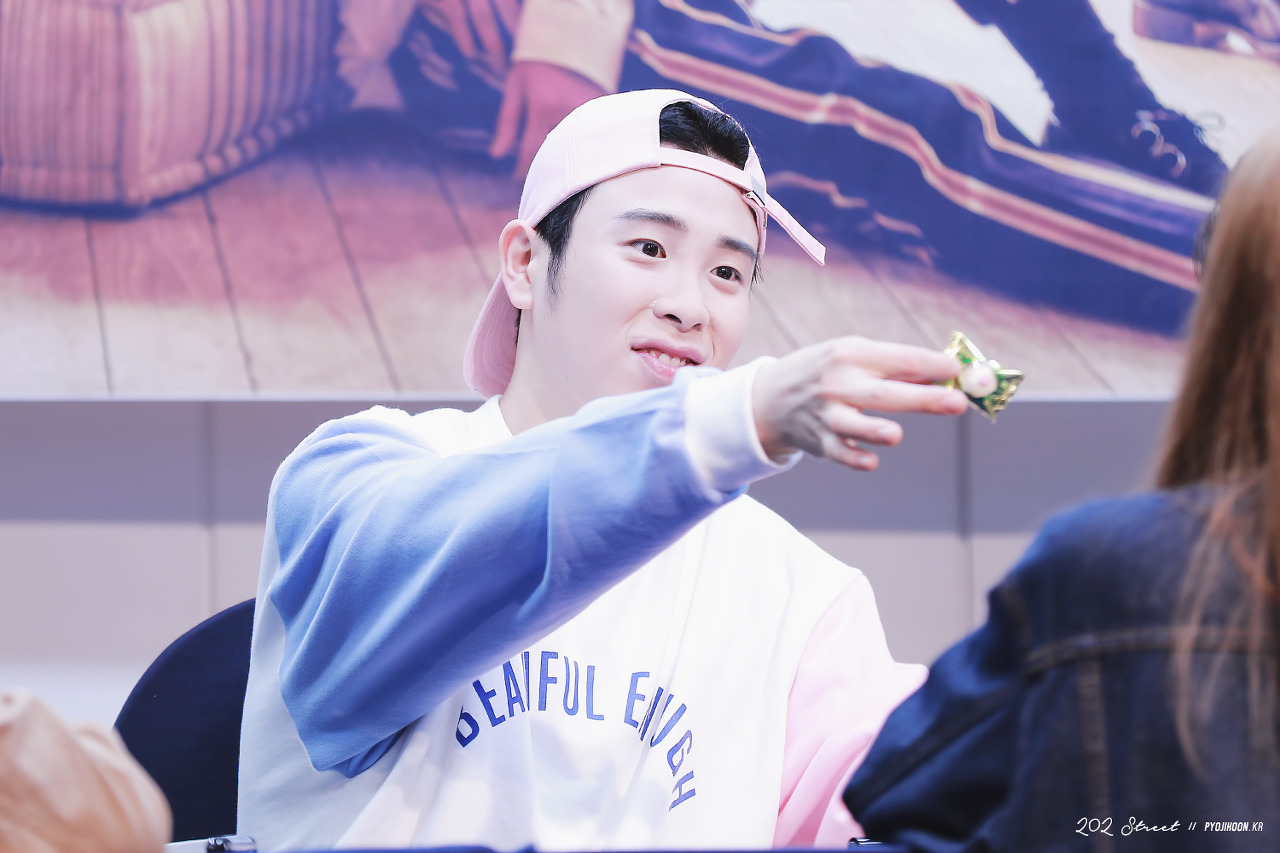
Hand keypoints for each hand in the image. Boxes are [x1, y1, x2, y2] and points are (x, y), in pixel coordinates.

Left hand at [491, 61, 604, 176]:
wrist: (567, 35)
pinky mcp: (603, 105)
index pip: (531, 151)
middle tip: (537, 179)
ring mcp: (588, 109)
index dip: (522, 170)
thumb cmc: (535, 62)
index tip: (515, 180)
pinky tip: (578, 147)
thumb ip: (506, 123)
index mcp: (542, 107)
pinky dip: (584, 141)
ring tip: (558, 167)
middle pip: (556, 154)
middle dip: (546, 169)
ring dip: (567, 157)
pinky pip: (592, 132)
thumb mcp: (515, 88)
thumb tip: (496, 156)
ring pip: (576, 146)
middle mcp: (567, 110)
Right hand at [753, 337, 968, 470]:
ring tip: (895, 435)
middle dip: (922, 398)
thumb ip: (896, 366)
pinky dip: (854, 458)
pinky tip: (871, 461)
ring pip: (853, 425)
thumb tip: (949, 377)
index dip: (933, 366)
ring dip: (873, 430)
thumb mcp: (852, 355)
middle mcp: (837, 383)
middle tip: (957, 403)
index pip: (899, 359)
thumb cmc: (827, 373)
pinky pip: (839, 453)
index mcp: (851, 354)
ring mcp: (827, 415)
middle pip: (884, 393)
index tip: (961, 373)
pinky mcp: (820, 443)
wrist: (770, 398)